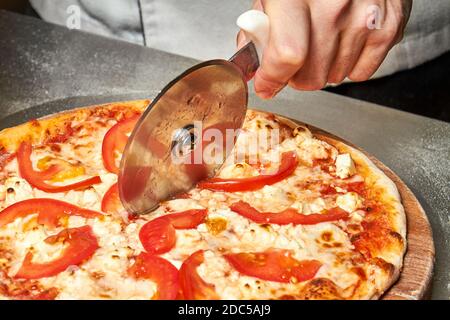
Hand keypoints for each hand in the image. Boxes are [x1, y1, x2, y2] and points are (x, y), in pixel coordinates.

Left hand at [237, 0, 412, 98]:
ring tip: (323, 42)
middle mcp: (333, 4)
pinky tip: (344, 42)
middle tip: (296, 60)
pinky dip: (349, 66)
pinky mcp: (388, 24)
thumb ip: (259, 31)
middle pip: (311, 76)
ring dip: (323, 69)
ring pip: (335, 77)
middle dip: (297, 77)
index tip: (266, 84)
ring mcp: (364, 15)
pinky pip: (361, 73)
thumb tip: (253, 68)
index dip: (272, 78)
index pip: (286, 55)